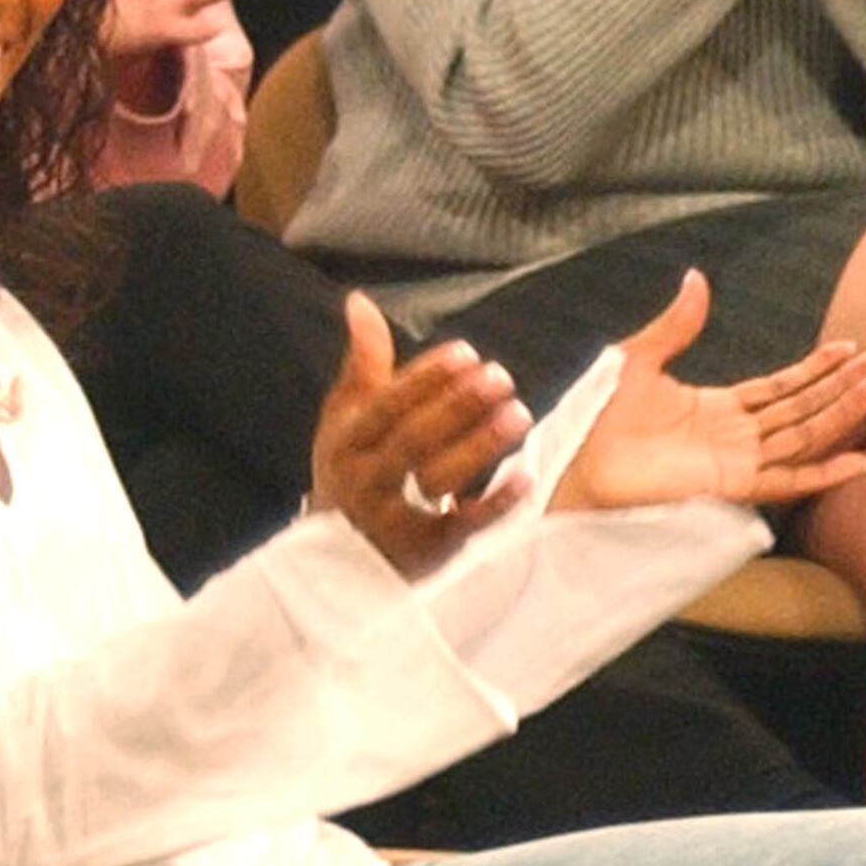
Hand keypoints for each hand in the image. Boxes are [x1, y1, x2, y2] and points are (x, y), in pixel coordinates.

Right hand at [307, 294, 536, 578]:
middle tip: (501, 375)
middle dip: (459, 405)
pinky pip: (465, 526)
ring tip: (520, 413)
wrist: (339, 563)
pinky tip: (526, 475)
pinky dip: (496, 502)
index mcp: (346, 443)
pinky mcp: (428, 551)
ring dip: (481, 445)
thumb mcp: (347, 422)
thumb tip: (360, 301)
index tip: (466, 352)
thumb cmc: (352, 475)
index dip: (425, 377)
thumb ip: (363, 364)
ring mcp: (396, 519)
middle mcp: (366, 481)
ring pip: (438, 477)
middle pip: (414, 439)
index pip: (386, 405)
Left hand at [552, 271, 865, 512]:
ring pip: (806, 435)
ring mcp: (738, 461)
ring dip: (844, 412)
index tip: (853, 347)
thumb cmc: (598, 418)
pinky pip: (787, 480)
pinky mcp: (731, 484)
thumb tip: (698, 278)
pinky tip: (858, 459)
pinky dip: (823, 472)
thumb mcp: (639, 357)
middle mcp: (737, 436)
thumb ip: (677, 324)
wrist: (578, 461)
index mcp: (719, 407)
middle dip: (847, 384)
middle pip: (806, 407)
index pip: (783, 387)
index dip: (818, 368)